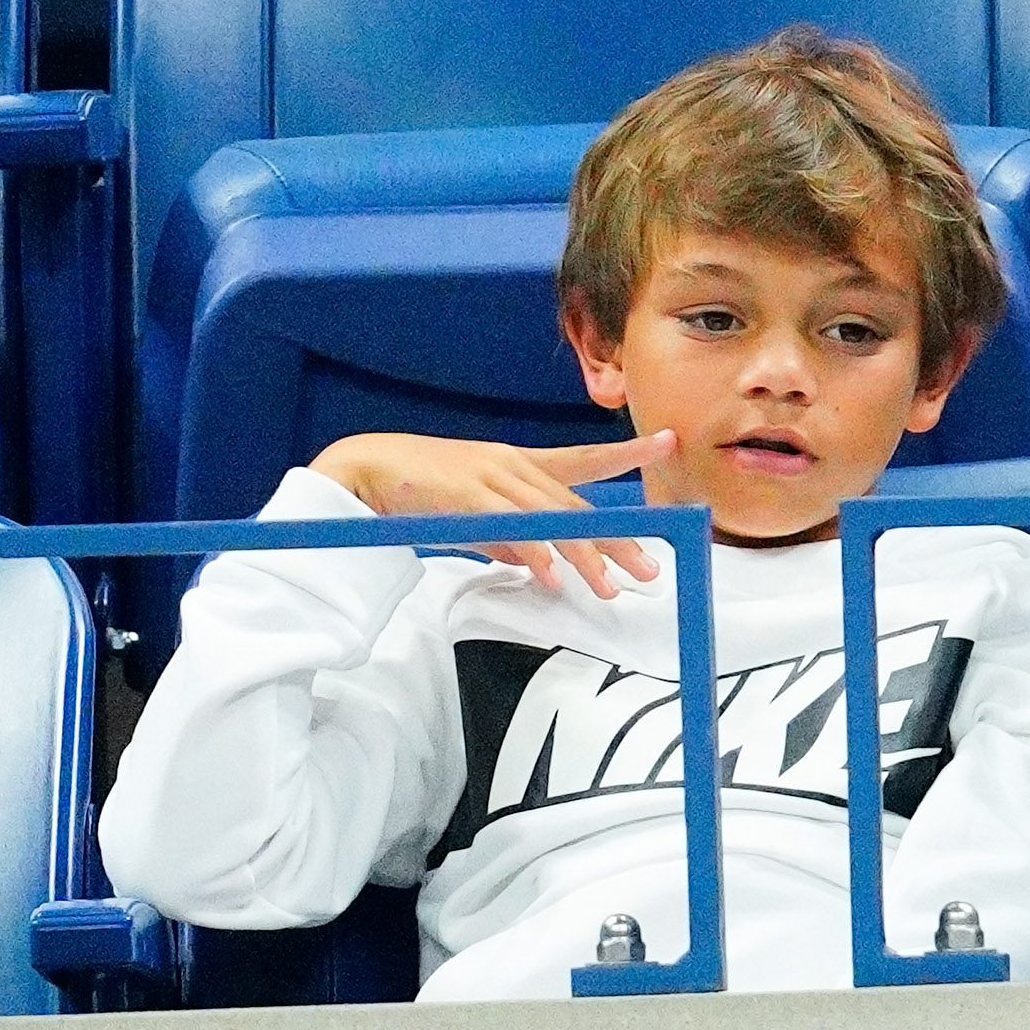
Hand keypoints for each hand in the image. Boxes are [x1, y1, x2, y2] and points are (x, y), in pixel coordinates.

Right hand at [308, 431, 677, 599]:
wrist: (362, 469)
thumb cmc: (420, 493)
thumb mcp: (476, 517)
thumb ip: (508, 537)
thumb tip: (537, 563)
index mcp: (518, 466)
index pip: (583, 459)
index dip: (626, 452)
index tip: (667, 441)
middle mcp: (512, 466)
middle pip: (577, 504)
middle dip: (617, 538)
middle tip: (649, 568)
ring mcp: (490, 477)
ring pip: (552, 518)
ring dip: (583, 555)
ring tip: (608, 587)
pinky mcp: (465, 495)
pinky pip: (511, 526)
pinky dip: (534, 553)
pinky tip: (552, 577)